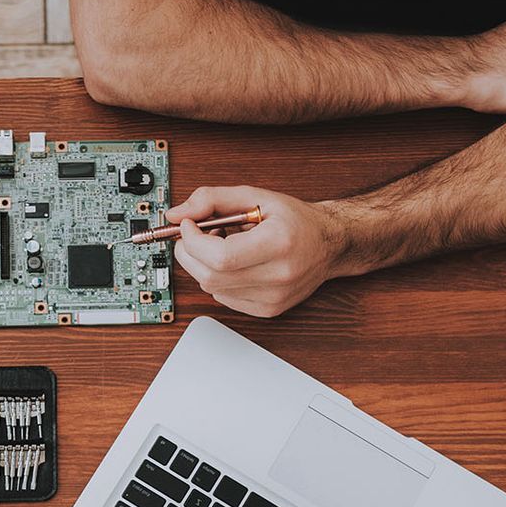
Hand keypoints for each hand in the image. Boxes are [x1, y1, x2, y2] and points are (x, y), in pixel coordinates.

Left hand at [166, 186, 353, 317]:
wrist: (328, 244)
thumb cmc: (296, 220)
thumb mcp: (255, 196)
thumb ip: (212, 199)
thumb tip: (177, 214)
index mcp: (279, 244)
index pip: (219, 257)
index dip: (193, 241)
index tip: (187, 225)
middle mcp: (278, 276)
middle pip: (210, 277)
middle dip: (190, 254)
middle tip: (195, 234)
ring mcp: (273, 297)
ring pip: (212, 289)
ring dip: (204, 265)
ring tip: (221, 245)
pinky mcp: (268, 309)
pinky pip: (224, 298)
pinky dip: (218, 279)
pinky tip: (233, 263)